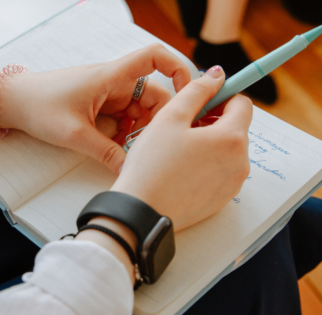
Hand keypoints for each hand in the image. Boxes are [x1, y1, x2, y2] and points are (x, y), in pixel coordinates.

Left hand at [0, 44, 190, 173]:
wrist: (13, 102)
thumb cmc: (39, 106)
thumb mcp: (75, 134)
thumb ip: (106, 153)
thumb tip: (129, 171)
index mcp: (111, 76)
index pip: (154, 57)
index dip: (178, 68)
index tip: (189, 93)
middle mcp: (114, 82)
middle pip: (153, 95)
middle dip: (155, 121)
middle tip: (148, 146)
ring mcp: (108, 94)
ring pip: (139, 111)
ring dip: (138, 131)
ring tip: (128, 151)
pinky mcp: (100, 106)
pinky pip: (124, 119)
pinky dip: (125, 134)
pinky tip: (116, 149)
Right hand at [111, 66, 252, 231]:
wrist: (141, 212)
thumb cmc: (152, 165)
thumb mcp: (170, 117)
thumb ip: (196, 90)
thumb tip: (216, 75)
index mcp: (231, 138)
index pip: (242, 104)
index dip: (220, 96)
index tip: (200, 101)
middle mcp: (240, 162)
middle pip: (235, 128)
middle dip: (212, 121)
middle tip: (181, 126)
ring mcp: (232, 184)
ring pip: (226, 151)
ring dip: (208, 143)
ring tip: (177, 149)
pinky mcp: (221, 200)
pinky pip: (220, 172)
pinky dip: (206, 164)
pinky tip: (180, 169)